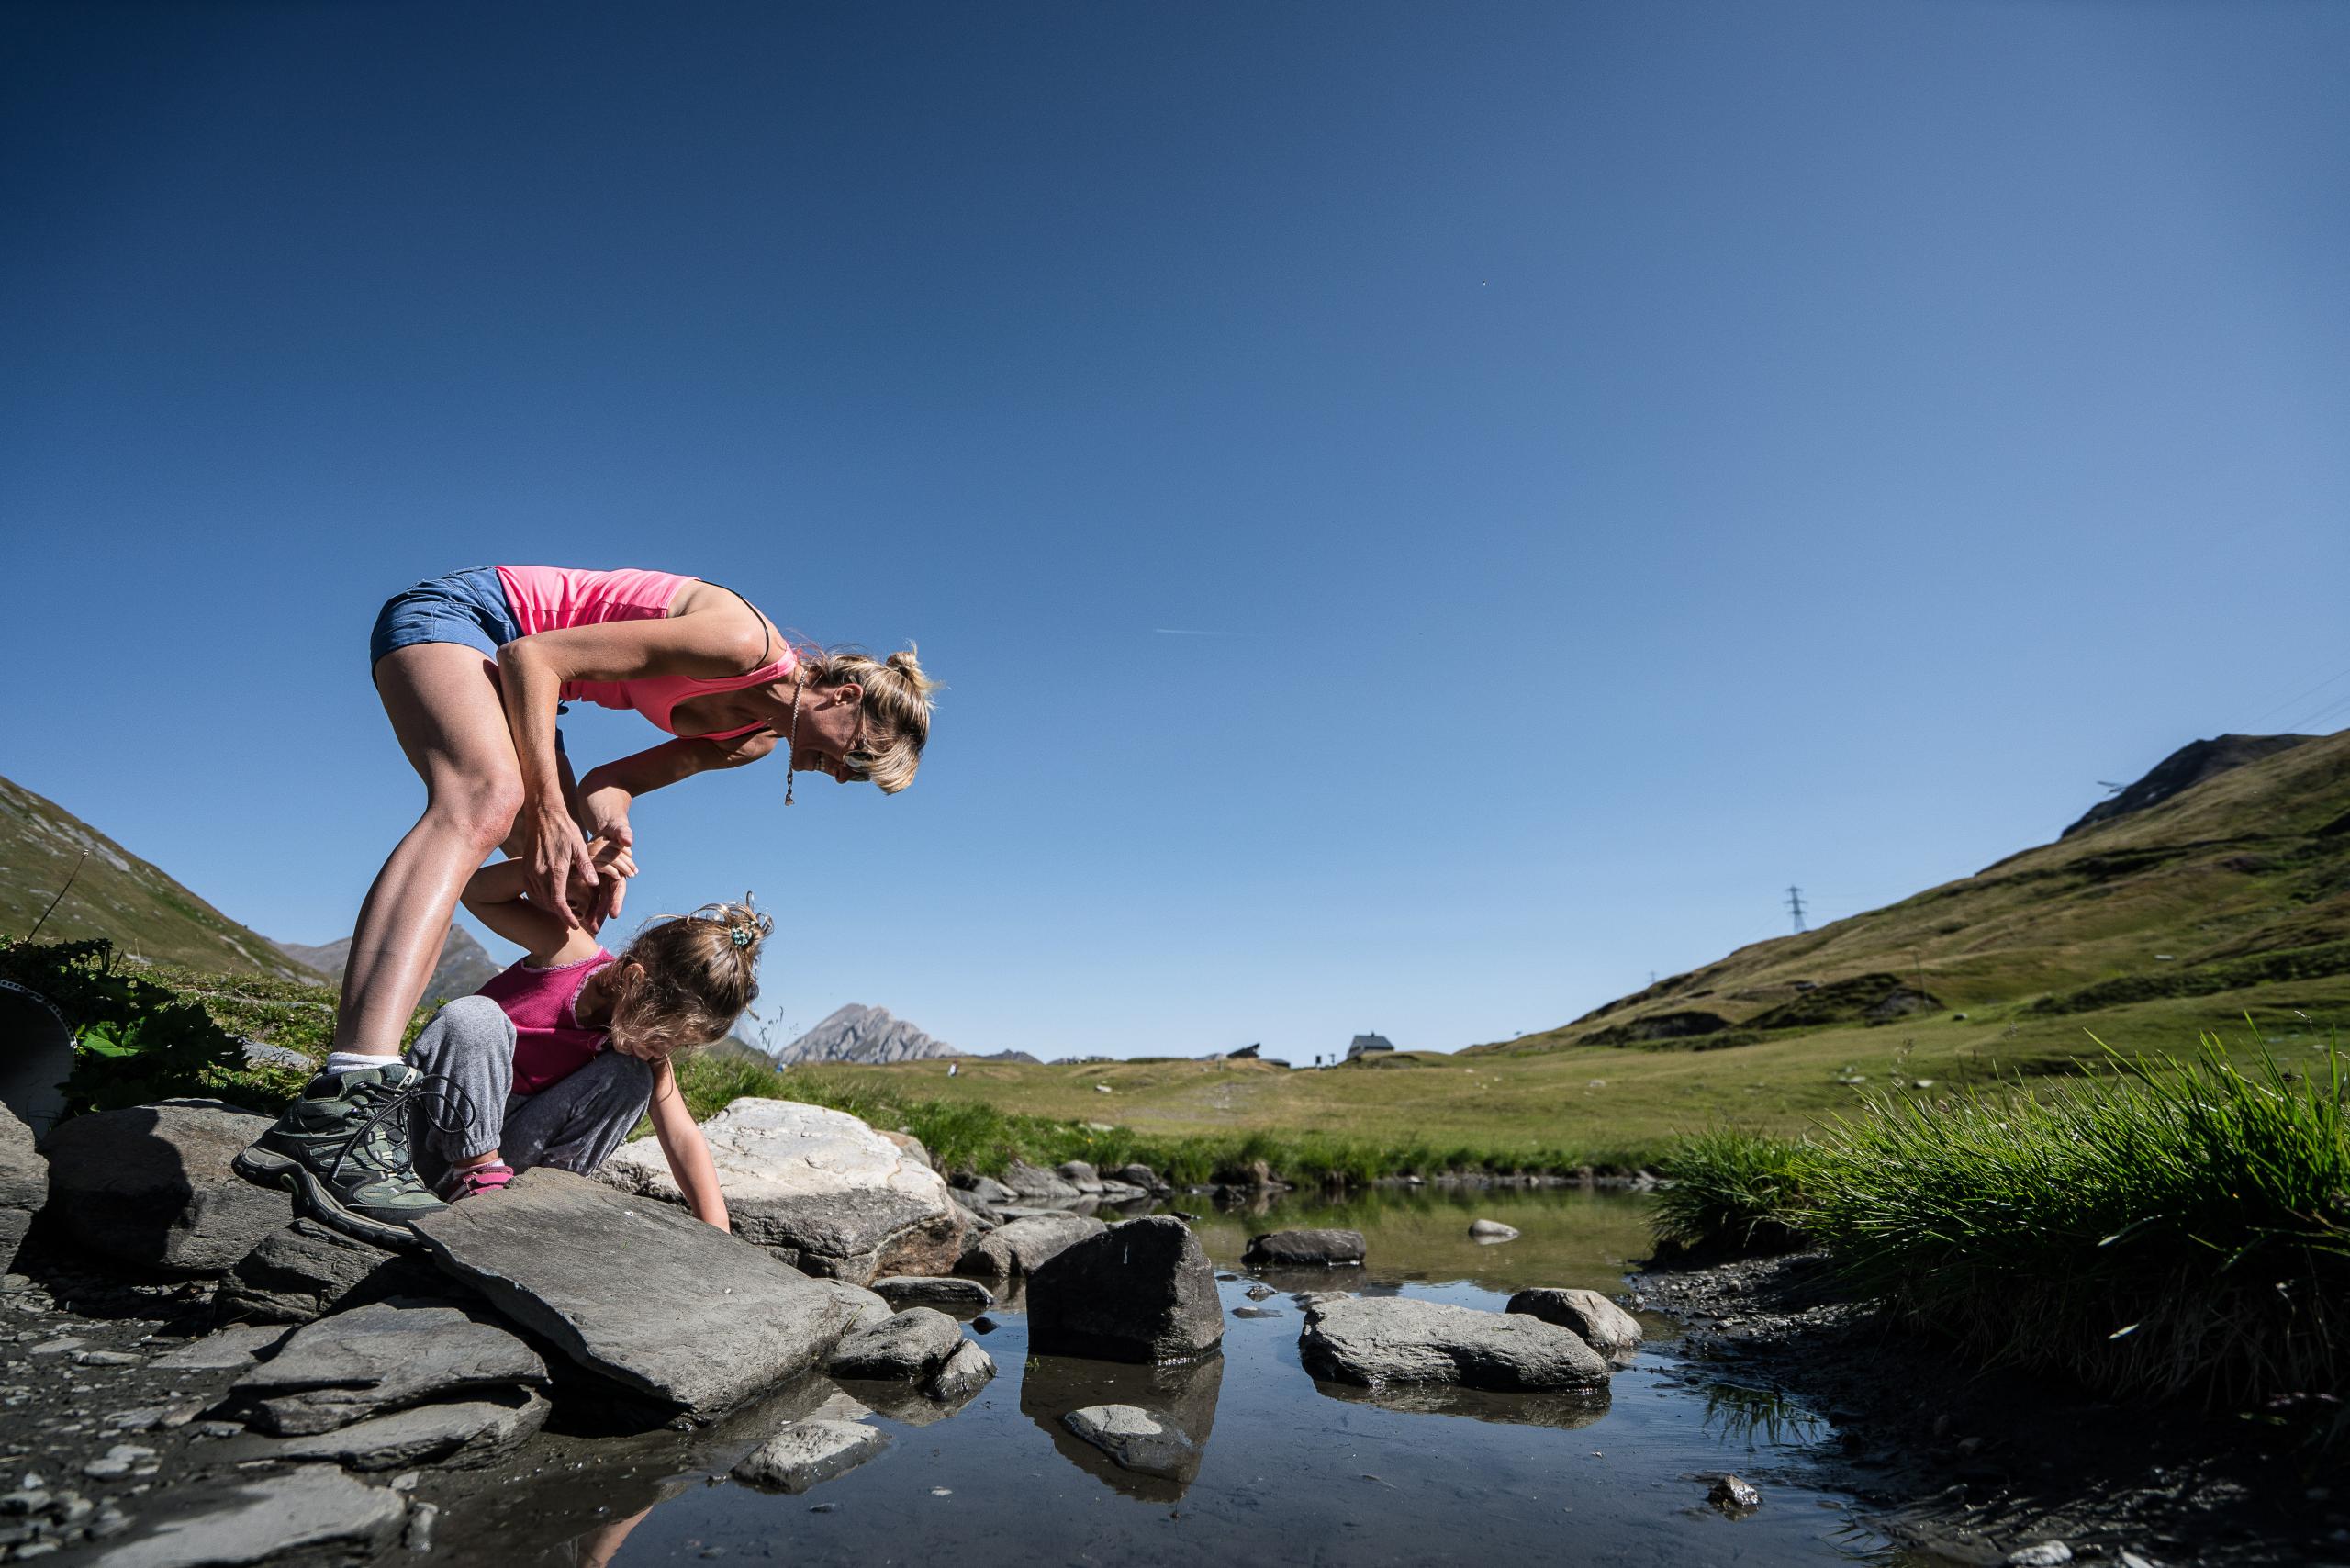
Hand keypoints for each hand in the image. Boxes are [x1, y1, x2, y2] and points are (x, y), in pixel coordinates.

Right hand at [524, 807, 596, 931]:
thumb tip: (595, 884)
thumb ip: (586, 866)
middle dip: (561, 915)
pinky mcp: (525, 867)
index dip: (566, 917)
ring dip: (551, 907)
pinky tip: (552, 897)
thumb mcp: (579, 845)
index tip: (575, 926)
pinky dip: (542, 897)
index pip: (558, 902)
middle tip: (575, 921)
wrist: (543, 813)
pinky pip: (532, 889)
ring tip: (566, 912)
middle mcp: (539, 872)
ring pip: (539, 898)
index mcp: (555, 869)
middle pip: (548, 903)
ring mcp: (530, 870)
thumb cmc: (565, 828)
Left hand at [577, 836, 637, 929]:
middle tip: (596, 928)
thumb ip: (623, 832)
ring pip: (600, 901)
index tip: (614, 914)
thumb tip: (628, 840)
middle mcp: (614, 876)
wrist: (606, 827)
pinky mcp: (594, 879)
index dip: (617, 901)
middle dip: (603, 914)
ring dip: (595, 914)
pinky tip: (581, 918)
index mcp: (620, 868)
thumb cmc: (614, 827)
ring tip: (589, 928)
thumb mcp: (618, 828)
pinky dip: (587, 906)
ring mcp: (604, 878)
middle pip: (609, 899)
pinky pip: (591, 896)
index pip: (619, 887)